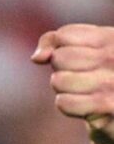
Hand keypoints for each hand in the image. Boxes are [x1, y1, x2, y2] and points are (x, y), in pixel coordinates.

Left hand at [32, 24, 113, 143]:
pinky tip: (85, 107)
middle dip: (63, 71)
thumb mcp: (84, 50)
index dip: (60, 51)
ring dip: (65, 91)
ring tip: (86, 93)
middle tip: (84, 80)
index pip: (63, 36)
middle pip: (59, 58)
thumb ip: (55, 42)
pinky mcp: (109, 106)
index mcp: (113, 37)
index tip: (81, 61)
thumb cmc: (100, 78)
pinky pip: (64, 102)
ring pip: (58, 80)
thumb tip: (37, 58)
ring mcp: (113, 81)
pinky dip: (68, 106)